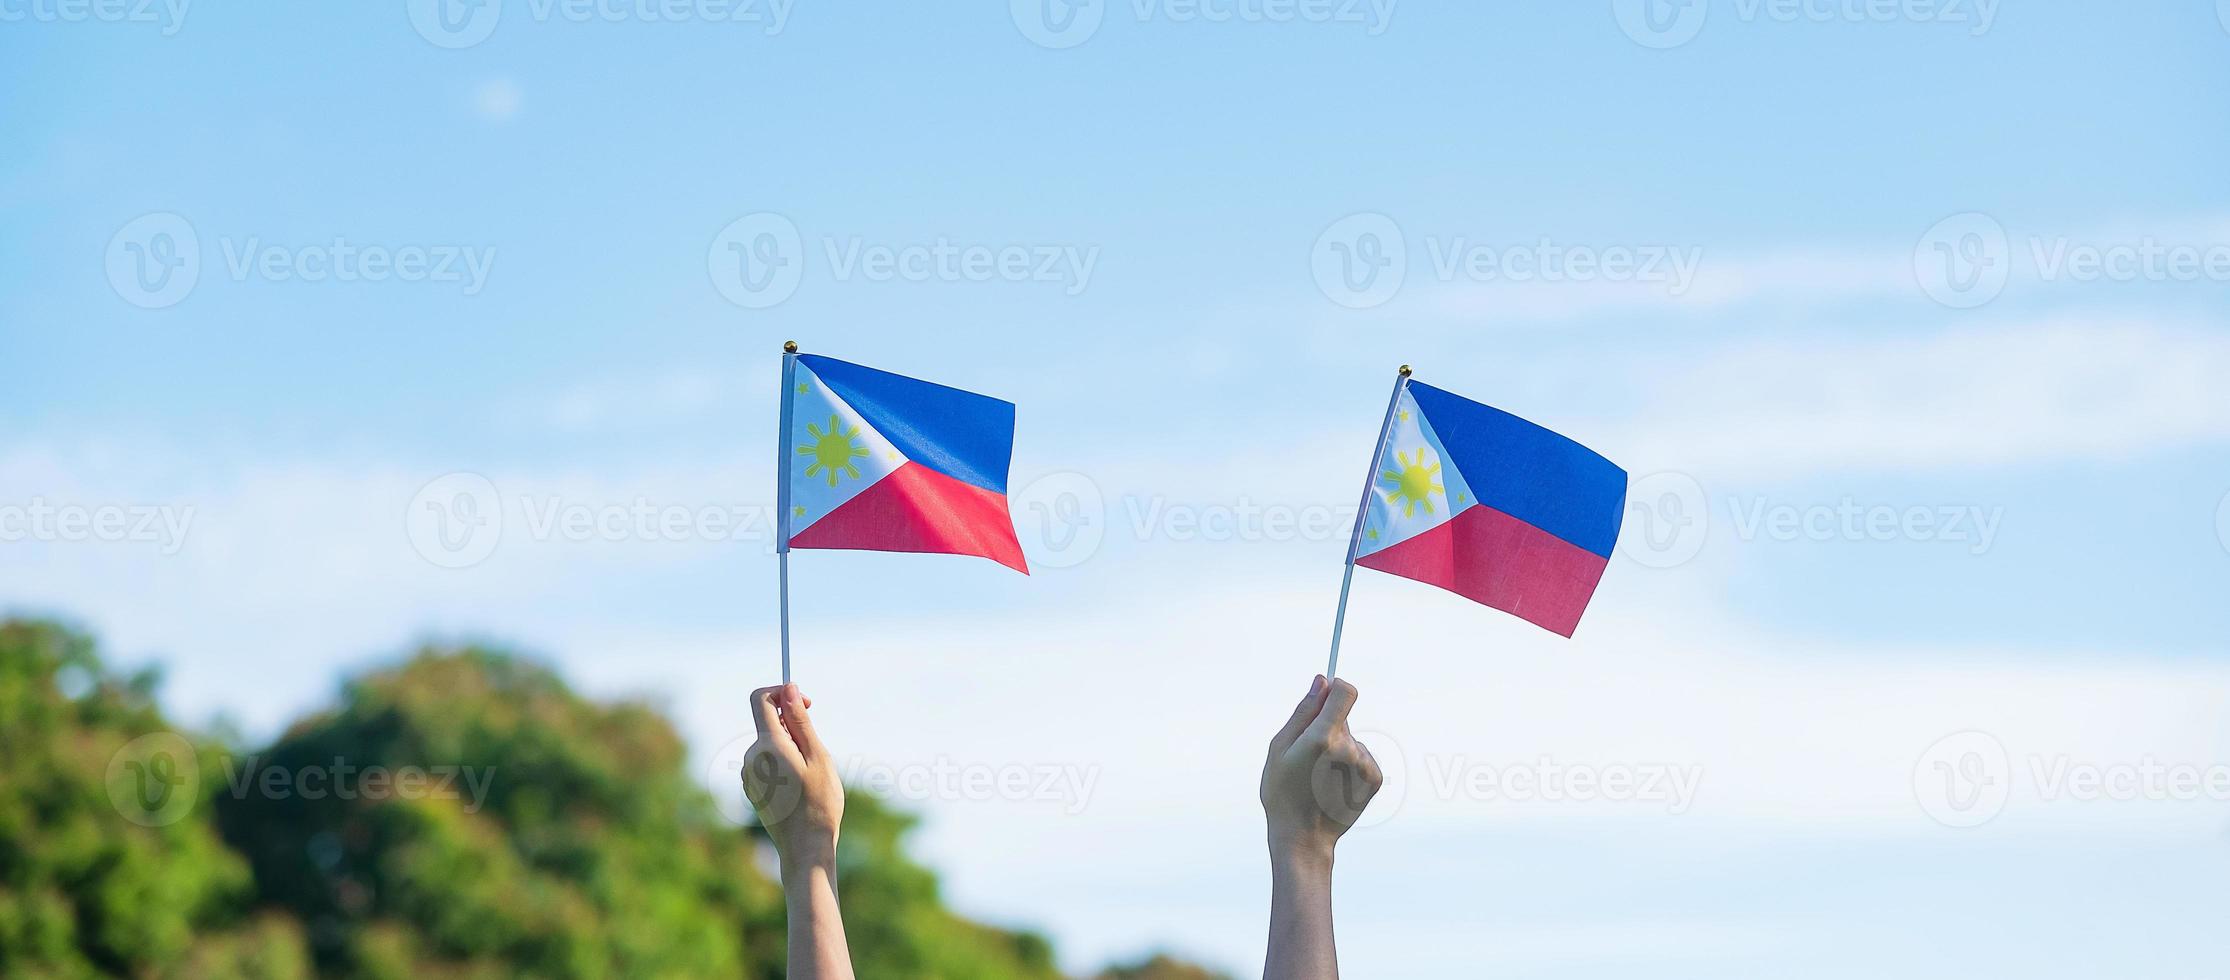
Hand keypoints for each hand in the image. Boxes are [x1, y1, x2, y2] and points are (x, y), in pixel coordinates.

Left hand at [744, 683, 843, 869]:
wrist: (805, 848)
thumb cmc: (819, 803)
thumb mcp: (817, 756)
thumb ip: (800, 721)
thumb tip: (789, 688)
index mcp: (768, 745)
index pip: (761, 699)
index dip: (782, 692)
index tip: (805, 703)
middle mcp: (751, 757)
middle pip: (768, 723)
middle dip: (793, 726)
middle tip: (817, 752)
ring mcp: (748, 774)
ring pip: (770, 744)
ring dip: (790, 748)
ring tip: (810, 776)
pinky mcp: (751, 788)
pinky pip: (766, 762)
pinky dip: (783, 764)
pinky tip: (799, 788)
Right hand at [1260, 675, 1381, 859]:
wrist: (1303, 838)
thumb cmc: (1283, 793)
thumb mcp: (1280, 748)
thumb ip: (1303, 711)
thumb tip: (1322, 681)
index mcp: (1323, 738)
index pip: (1345, 692)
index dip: (1334, 689)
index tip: (1324, 696)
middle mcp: (1350, 749)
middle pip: (1342, 719)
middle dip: (1326, 727)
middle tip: (1307, 757)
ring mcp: (1365, 764)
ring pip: (1351, 739)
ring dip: (1337, 749)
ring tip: (1318, 777)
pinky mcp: (1375, 778)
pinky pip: (1361, 756)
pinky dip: (1349, 765)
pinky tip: (1333, 784)